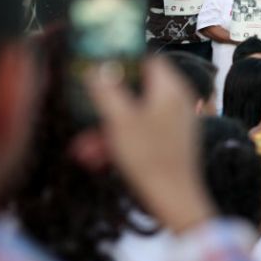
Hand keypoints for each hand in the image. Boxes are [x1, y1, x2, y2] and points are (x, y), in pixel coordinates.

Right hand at [85, 59, 213, 231]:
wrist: (175, 200)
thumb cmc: (149, 157)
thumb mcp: (120, 120)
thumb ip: (107, 90)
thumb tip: (97, 66)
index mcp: (170, 89)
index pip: (147, 60)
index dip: (122, 62)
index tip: (98, 69)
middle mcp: (177, 102)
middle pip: (137, 91)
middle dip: (106, 106)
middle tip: (83, 115)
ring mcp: (176, 123)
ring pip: (136, 116)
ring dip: (108, 130)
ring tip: (83, 150)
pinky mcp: (172, 143)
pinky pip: (143, 134)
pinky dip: (122, 142)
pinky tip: (98, 159)